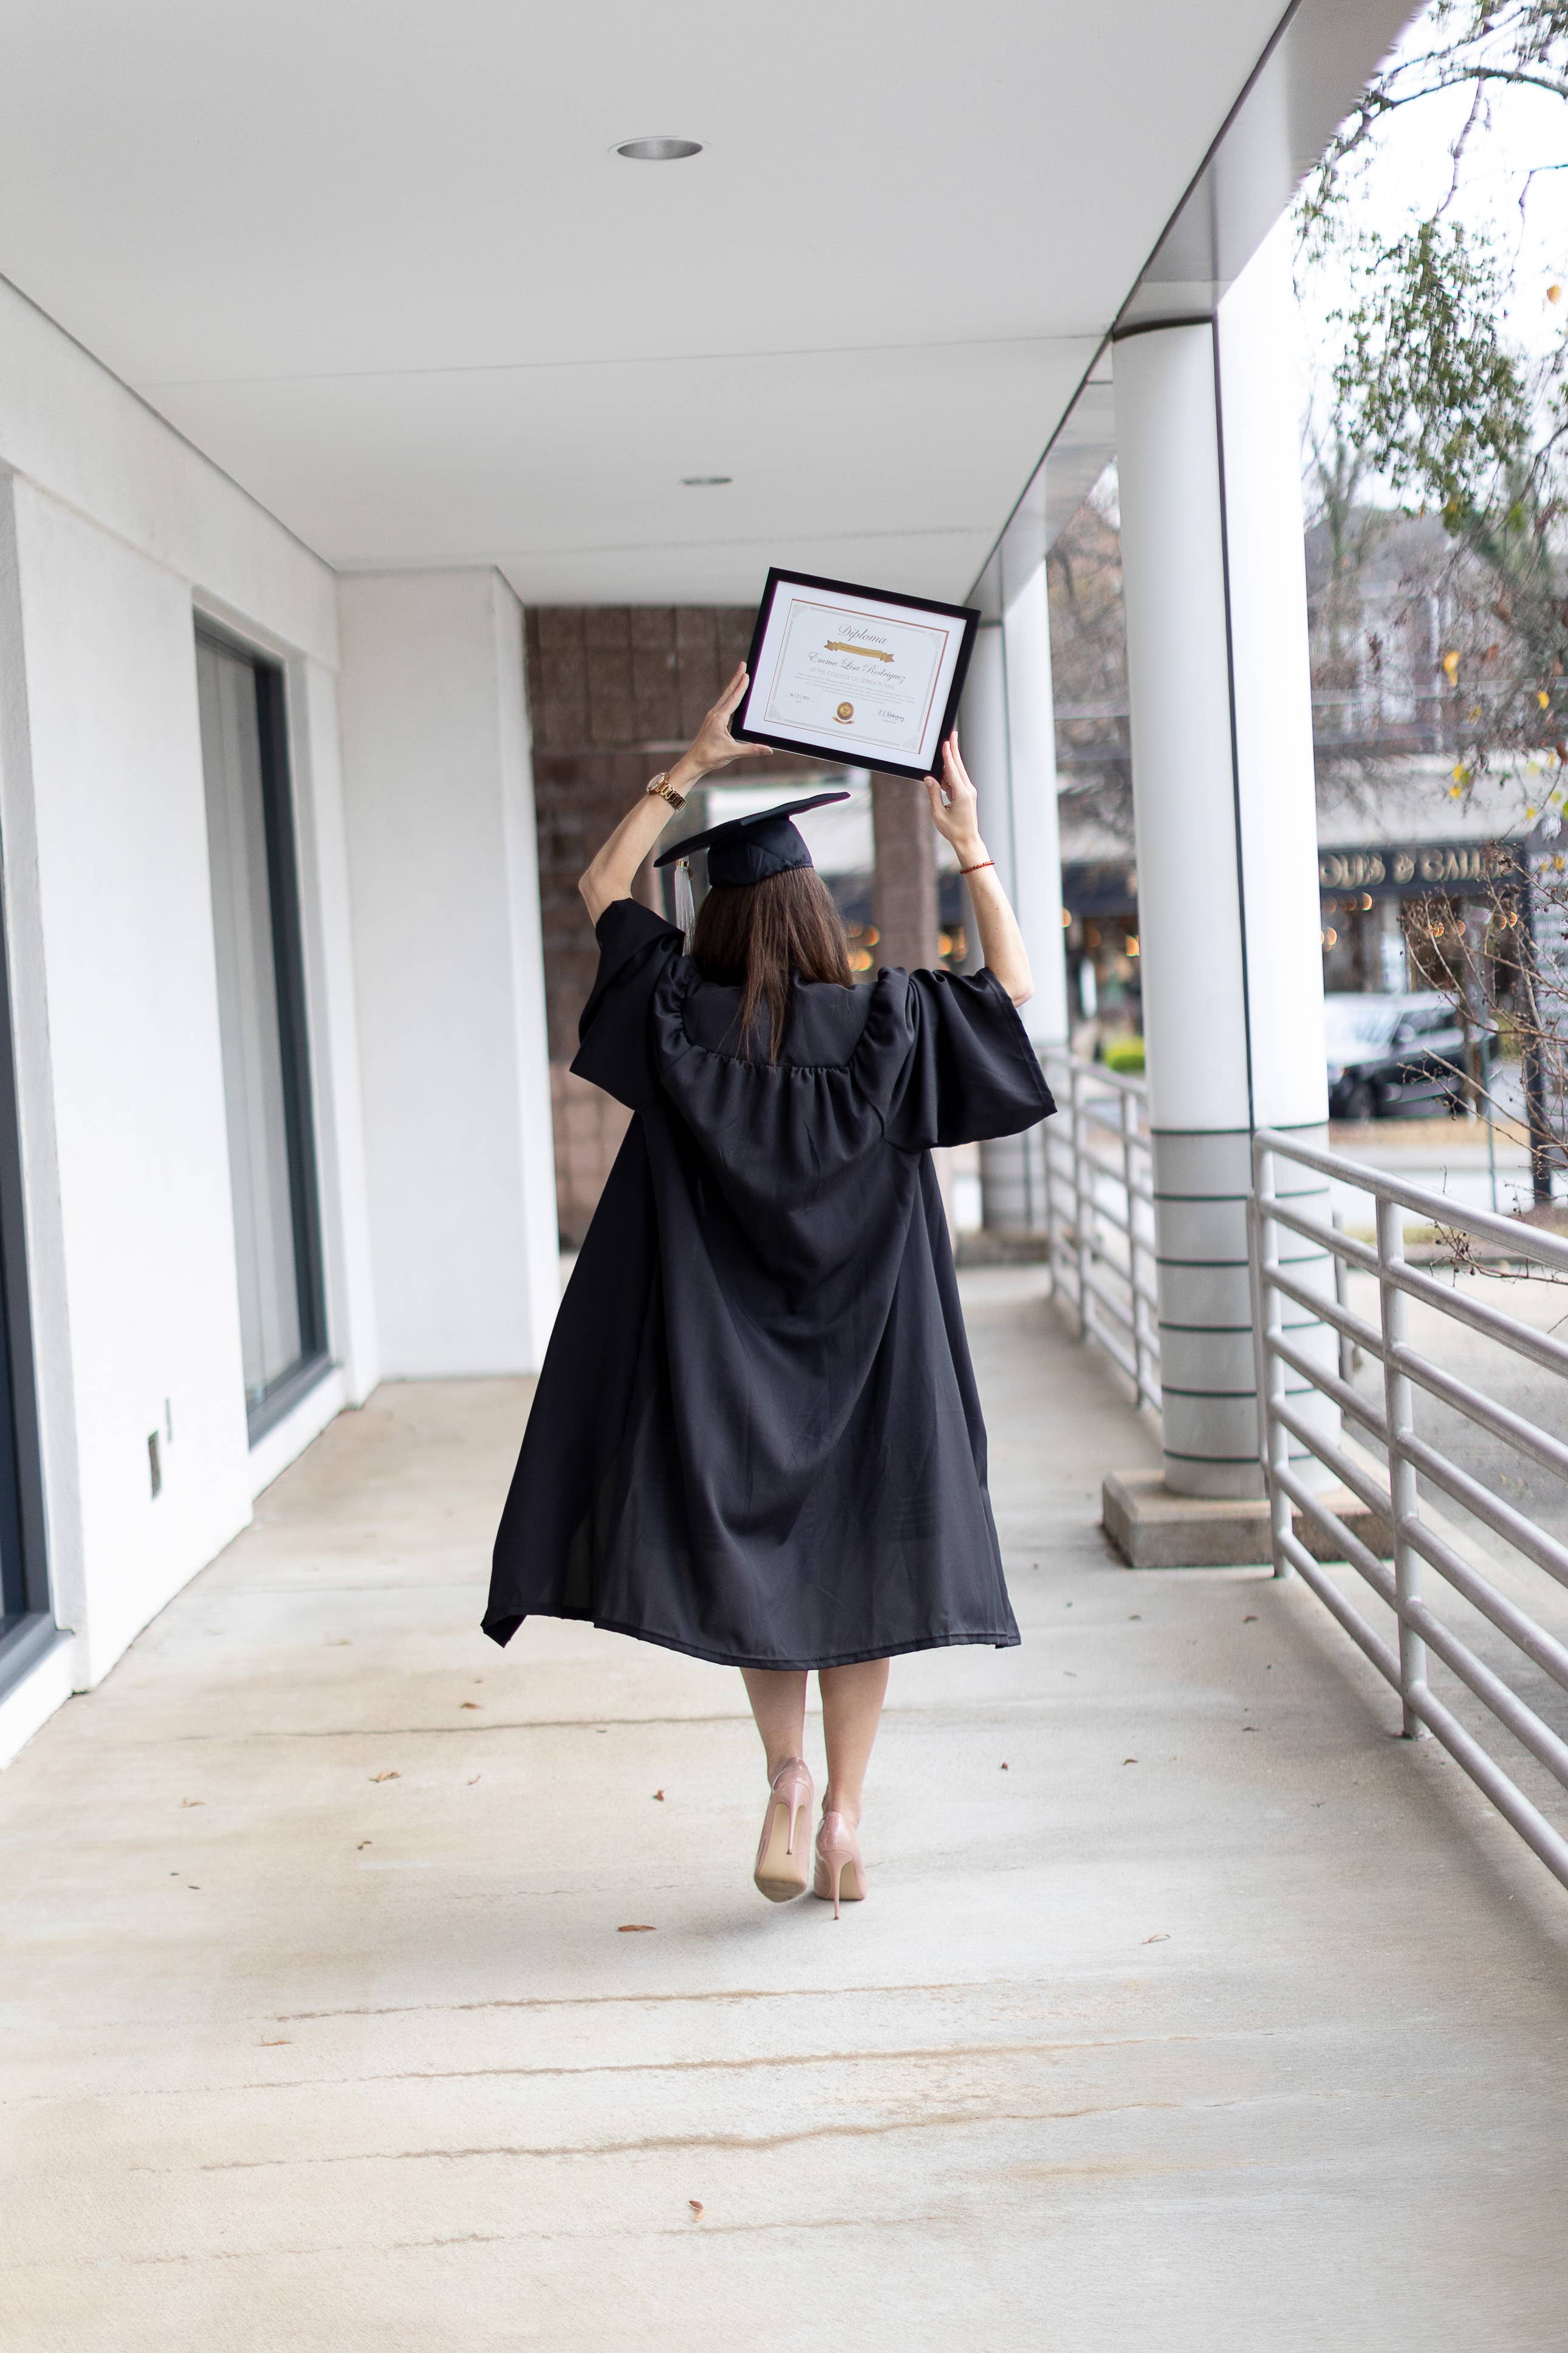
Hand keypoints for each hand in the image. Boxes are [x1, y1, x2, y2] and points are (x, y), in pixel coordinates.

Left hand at [671, 664, 773, 790]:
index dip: (741, 686)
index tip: (746, 674)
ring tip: (740, 676)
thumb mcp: (733, 752)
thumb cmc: (710, 757)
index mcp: (719, 719)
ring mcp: (712, 717)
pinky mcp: (712, 722)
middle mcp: (714, 715)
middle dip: (736, 678)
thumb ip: (752, 750)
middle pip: (728, 693)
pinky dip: (730, 697)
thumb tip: (769, 750)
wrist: (694, 762)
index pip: (733, 699)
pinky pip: (723, 705)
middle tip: (742, 665)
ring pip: (725, 698)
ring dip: (733, 686)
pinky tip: (734, 696)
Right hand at [922, 730, 984, 860]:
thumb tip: (929, 778)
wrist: (967, 840)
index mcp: (961, 794)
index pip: (953, 770)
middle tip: (952, 734)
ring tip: (945, 747)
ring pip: (958, 772)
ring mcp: (968, 791)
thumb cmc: (953, 830)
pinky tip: (942, 769)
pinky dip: (949, 773)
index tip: (946, 742)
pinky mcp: (966, 794)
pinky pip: (956, 780)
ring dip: (950, 761)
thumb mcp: (937, 814)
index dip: (949, 755)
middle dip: (954, 749)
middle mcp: (967, 790)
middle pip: (959, 766)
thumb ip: (933, 794)